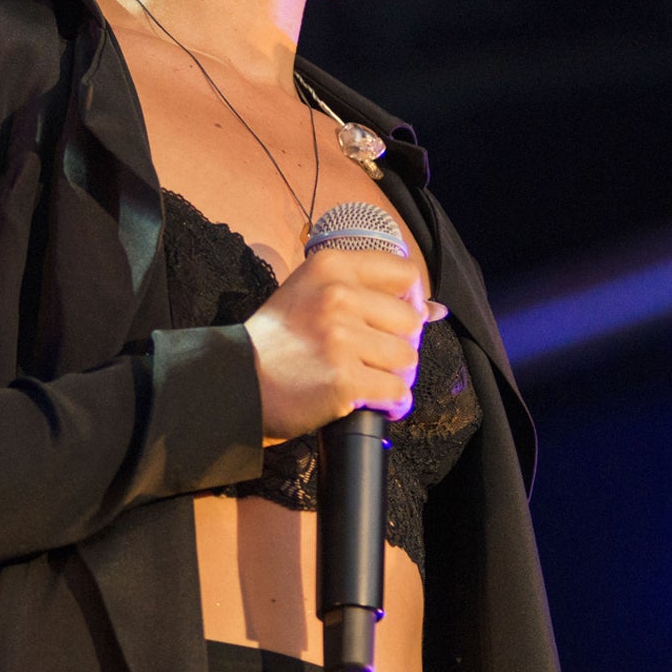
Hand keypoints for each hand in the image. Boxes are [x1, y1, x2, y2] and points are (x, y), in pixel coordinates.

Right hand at [241, 248, 449, 442]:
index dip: (412, 299)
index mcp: (331, 266)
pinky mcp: (345, 379)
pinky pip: (396, 392)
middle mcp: (338, 296)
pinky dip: (392, 403)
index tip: (399, 320)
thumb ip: (367, 293)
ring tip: (368, 382)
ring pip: (406, 359)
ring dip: (393, 376)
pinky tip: (374, 404)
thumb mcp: (311, 294)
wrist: (236, 382)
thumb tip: (436, 310)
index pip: (404, 273)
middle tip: (373, 359)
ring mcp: (342, 338)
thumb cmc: (276, 342)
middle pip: (409, 321)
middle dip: (399, 345)